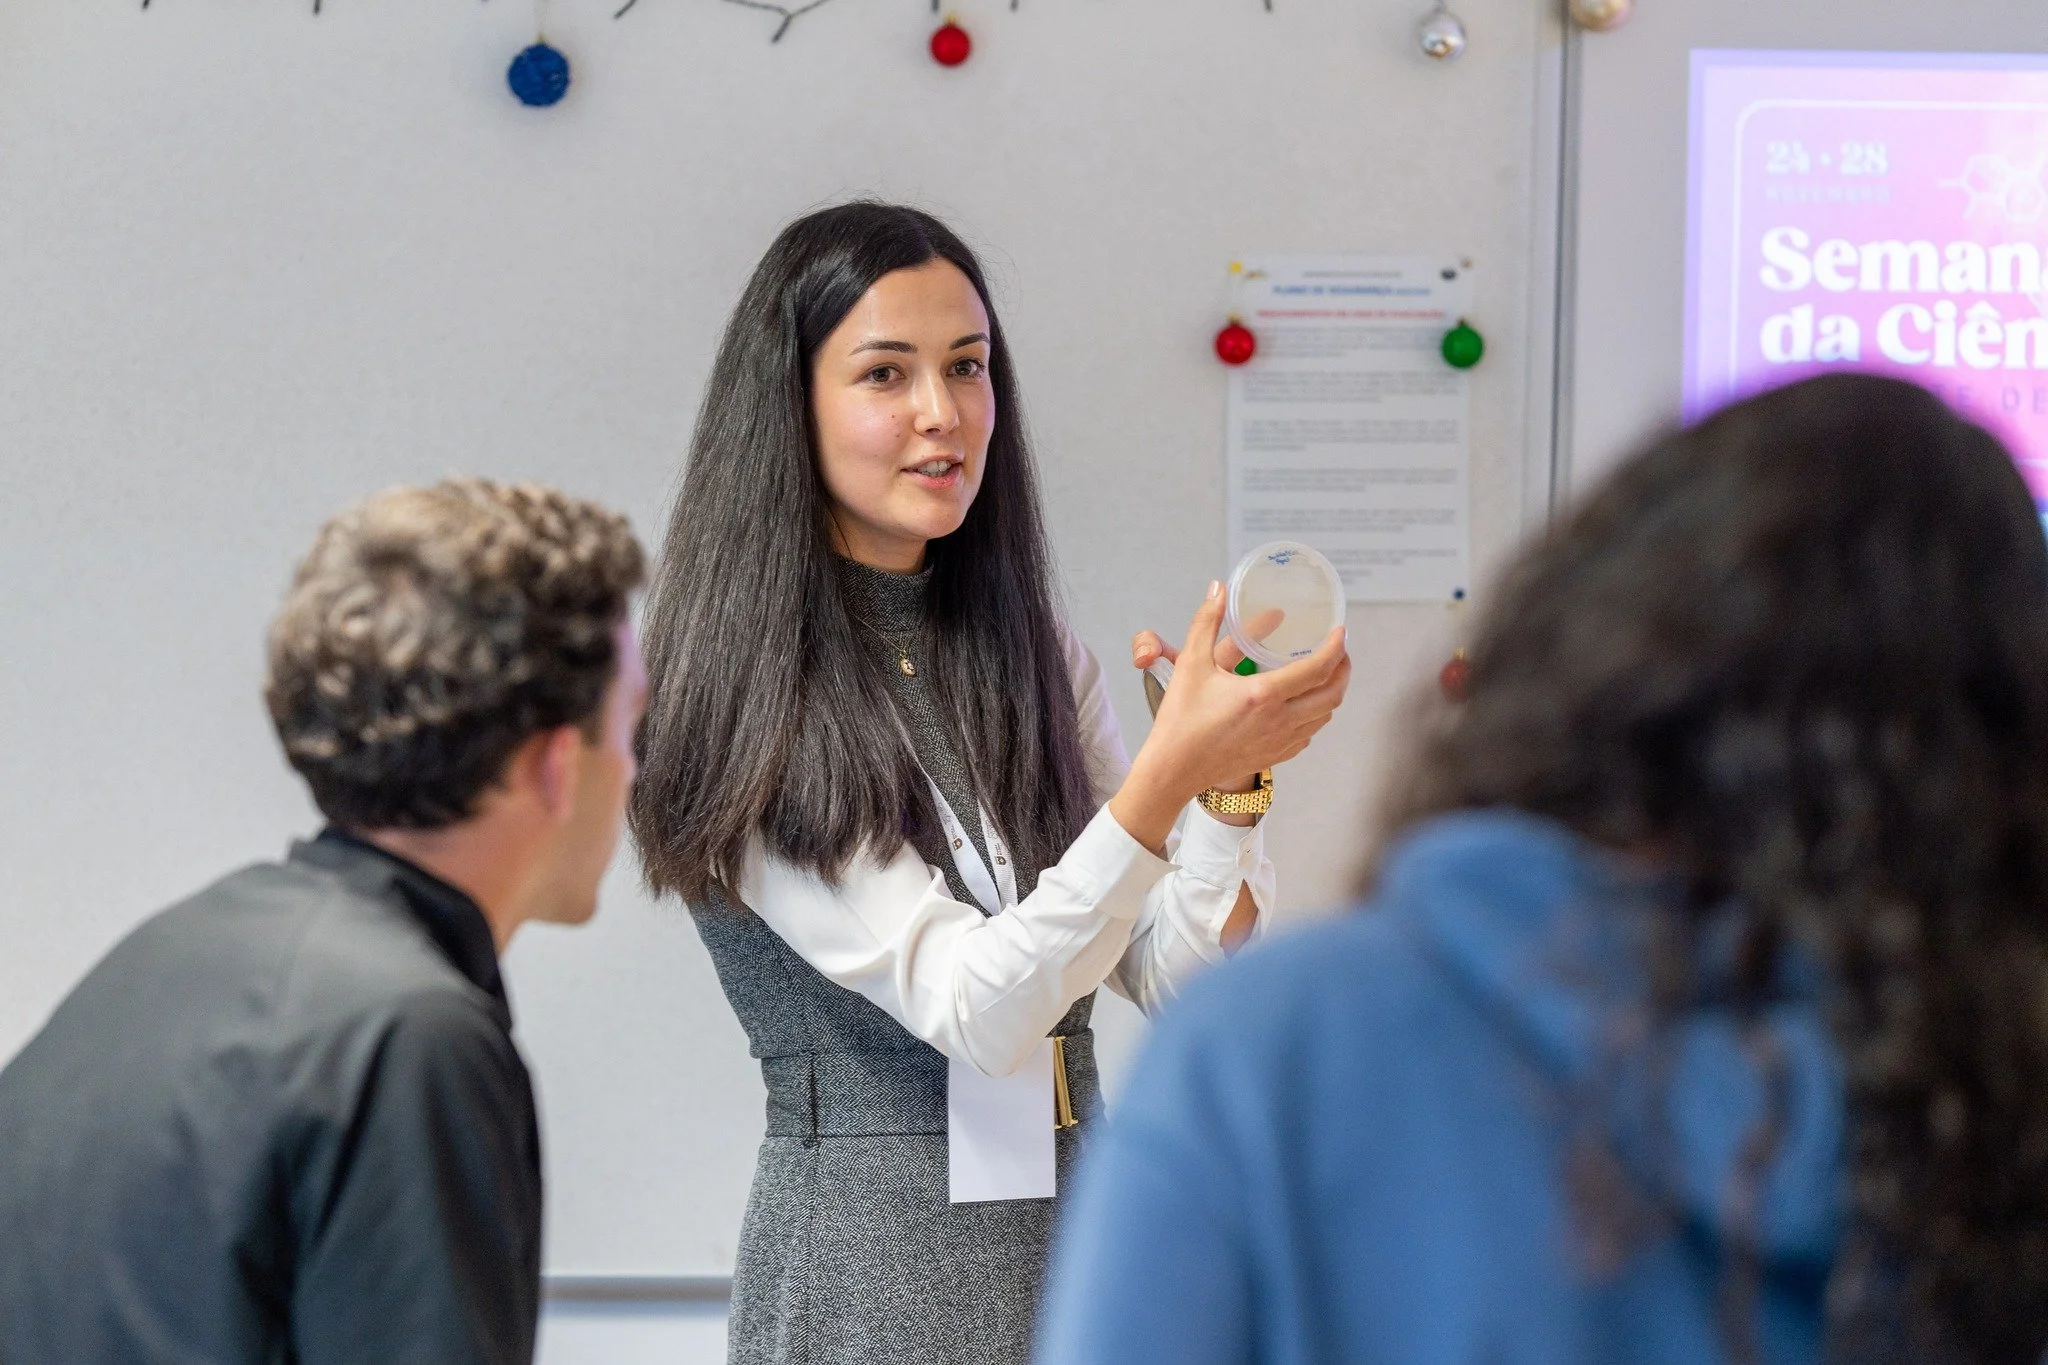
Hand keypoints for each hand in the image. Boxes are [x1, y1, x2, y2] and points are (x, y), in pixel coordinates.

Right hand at [1107, 583, 1349, 853]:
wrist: (1174, 770)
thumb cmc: (1180, 719)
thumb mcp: (1190, 664)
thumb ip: (1206, 622)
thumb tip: (1217, 589)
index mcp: (1263, 695)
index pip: (1318, 669)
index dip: (1336, 647)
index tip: (1339, 632)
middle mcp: (1279, 720)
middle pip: (1332, 694)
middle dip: (1343, 669)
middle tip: (1338, 650)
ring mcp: (1280, 741)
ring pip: (1325, 715)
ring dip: (1332, 692)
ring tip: (1325, 674)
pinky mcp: (1275, 756)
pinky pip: (1309, 733)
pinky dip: (1316, 715)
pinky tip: (1303, 704)